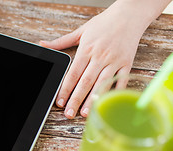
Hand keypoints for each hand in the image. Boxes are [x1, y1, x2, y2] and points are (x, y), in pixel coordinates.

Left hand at [40, 1, 149, 118]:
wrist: (130, 15)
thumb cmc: (104, 23)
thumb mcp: (80, 31)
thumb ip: (61, 42)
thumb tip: (42, 44)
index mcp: (87, 49)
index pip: (73, 74)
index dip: (65, 89)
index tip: (59, 102)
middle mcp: (100, 56)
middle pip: (85, 82)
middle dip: (76, 99)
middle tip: (69, 113)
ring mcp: (114, 61)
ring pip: (102, 84)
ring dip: (93, 100)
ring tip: (86, 114)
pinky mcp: (127, 64)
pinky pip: (120, 81)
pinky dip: (113, 93)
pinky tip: (106, 104)